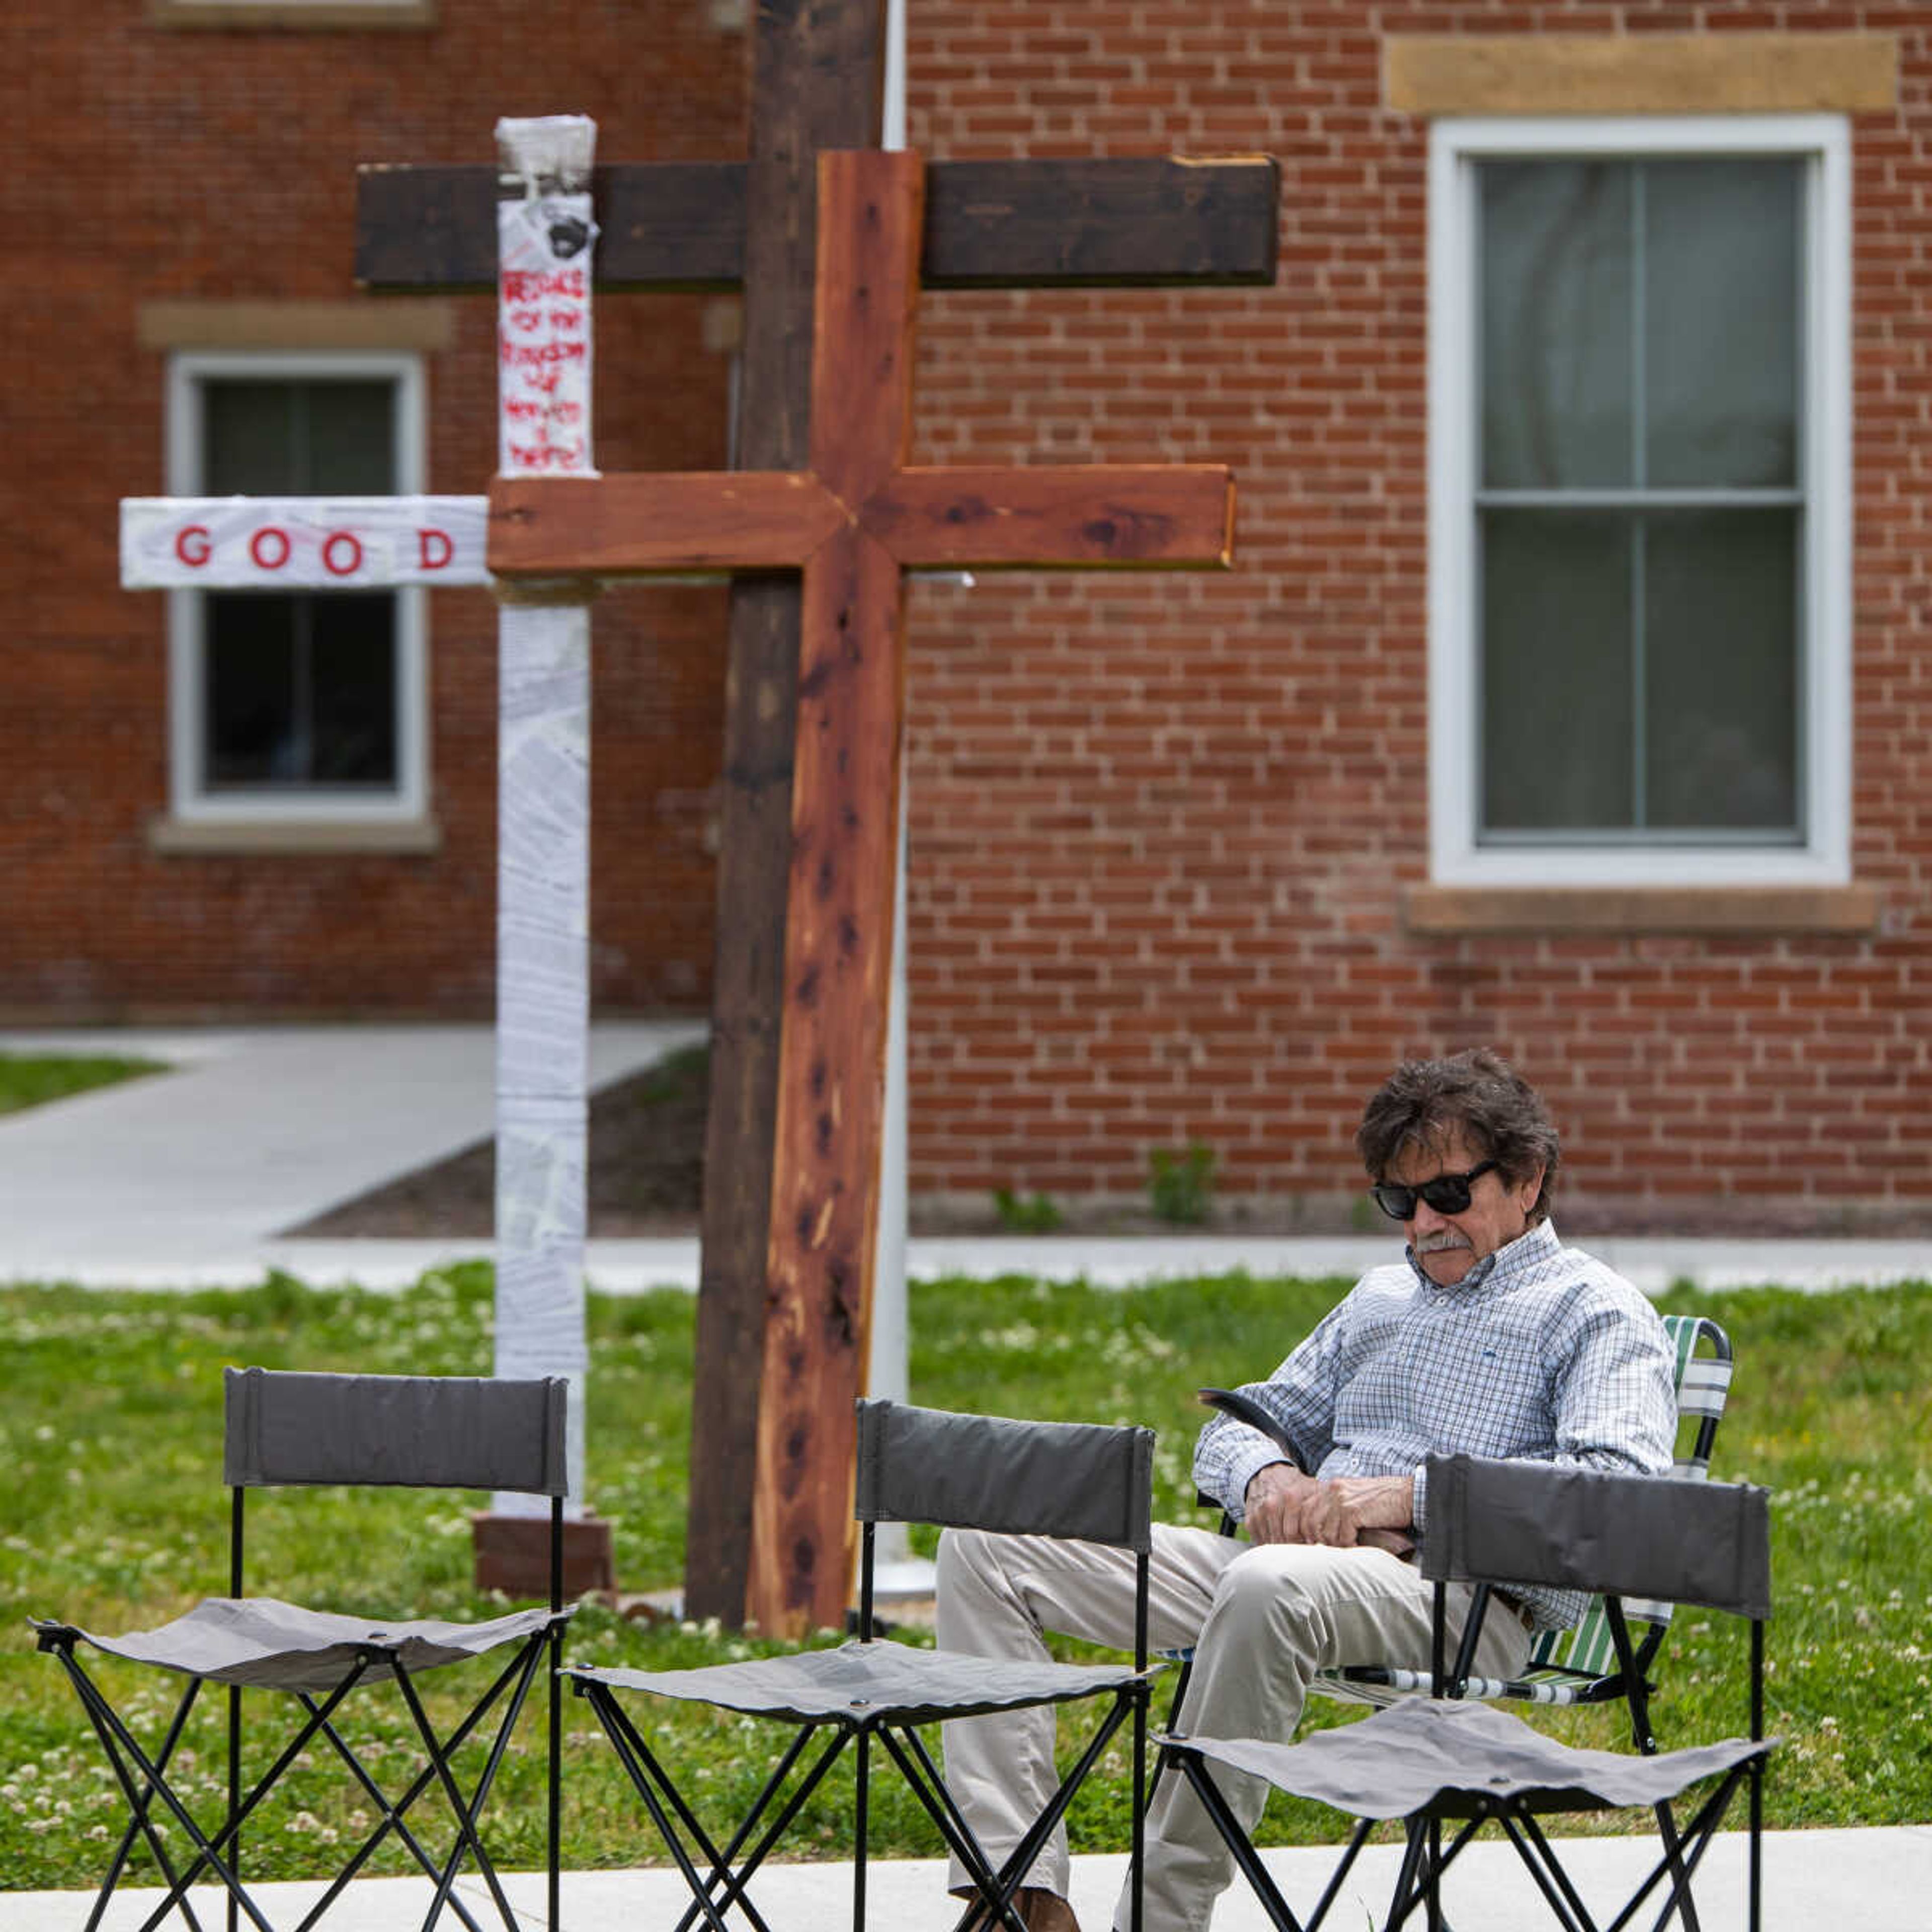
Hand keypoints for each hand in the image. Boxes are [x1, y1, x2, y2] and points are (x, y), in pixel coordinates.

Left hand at [1244, 1466, 1414, 1549]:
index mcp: (1331, 1487)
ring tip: (1347, 1552)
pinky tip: (1358, 1549)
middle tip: (1326, 1555)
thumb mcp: (1355, 1500)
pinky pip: (1342, 1537)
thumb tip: (1321, 1535)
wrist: (1408, 1495)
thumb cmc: (1384, 1501)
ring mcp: (1342, 1499)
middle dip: (1315, 1542)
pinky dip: (1349, 1547)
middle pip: (1310, 1522)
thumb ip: (1337, 1511)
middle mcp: (1333, 1490)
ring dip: (1335, 1547)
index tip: (1312, 1547)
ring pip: (1325, 1532)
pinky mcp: (1353, 1510)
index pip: (1306, 1511)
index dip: (1305, 1532)